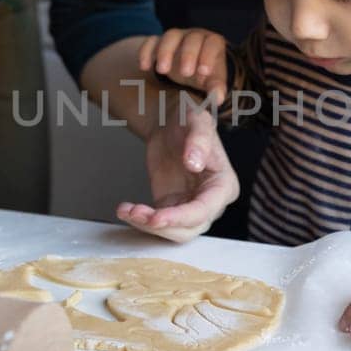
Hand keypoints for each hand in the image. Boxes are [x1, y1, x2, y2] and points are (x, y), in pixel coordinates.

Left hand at [115, 104, 237, 241]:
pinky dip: (141, 220)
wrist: (169, 121)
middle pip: (190, 228)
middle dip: (162, 226)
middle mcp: (211, 202)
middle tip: (136, 214)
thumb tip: (194, 163)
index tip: (157, 217)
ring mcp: (190, 206)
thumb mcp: (196, 121)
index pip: (205, 210)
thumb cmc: (189, 119)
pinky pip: (158, 223)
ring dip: (148, 226)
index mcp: (224, 185)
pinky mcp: (171, 207)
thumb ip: (199, 141)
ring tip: (127, 210)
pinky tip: (126, 209)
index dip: (181, 217)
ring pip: (173, 231)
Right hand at [137, 28, 229, 105]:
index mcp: (212, 42)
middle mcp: (195, 36)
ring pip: (170, 36)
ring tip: (162, 70)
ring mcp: (177, 37)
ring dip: (165, 51)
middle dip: (188, 54)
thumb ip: (216, 89)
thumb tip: (216, 100)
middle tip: (185, 73)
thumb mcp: (213, 81)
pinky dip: (146, 51)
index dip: (208, 55)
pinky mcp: (160, 42)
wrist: (192, 66)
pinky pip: (152, 40)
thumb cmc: (206, 73)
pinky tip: (144, 67)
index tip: (204, 72)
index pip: (212, 43)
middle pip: (192, 38)